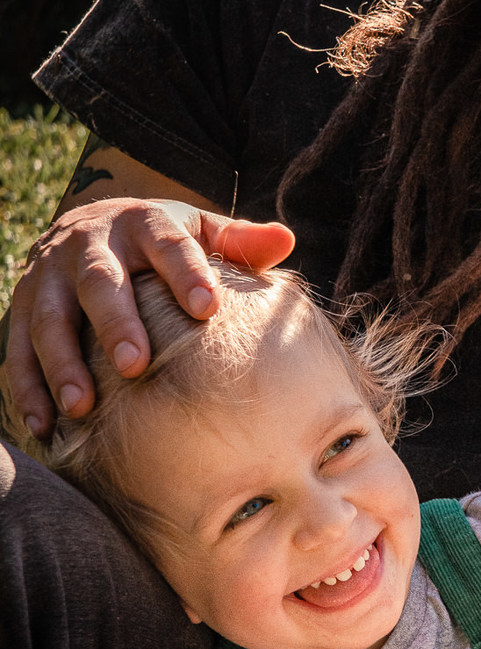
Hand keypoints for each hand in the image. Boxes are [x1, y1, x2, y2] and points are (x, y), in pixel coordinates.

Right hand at [8, 198, 294, 437]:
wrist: (86, 224)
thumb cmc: (159, 240)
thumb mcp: (197, 228)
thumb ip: (237, 241)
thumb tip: (285, 242)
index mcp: (142, 223)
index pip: (167, 244)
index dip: (186, 273)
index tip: (207, 308)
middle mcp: (89, 245)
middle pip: (99, 282)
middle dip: (114, 322)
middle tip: (134, 366)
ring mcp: (48, 276)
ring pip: (49, 319)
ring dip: (61, 363)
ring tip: (81, 407)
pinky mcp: (20, 306)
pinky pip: (18, 348)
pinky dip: (27, 388)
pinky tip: (45, 426)